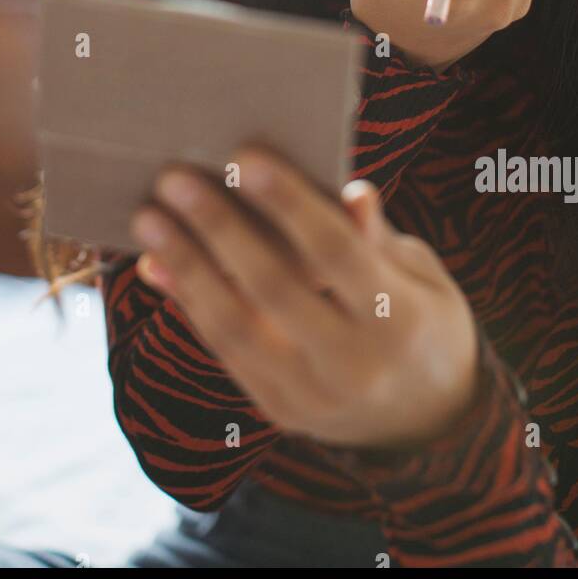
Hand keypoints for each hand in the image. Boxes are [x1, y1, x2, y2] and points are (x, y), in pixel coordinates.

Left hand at [129, 145, 480, 453]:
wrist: (428, 421)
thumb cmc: (422, 319)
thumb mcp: (421, 274)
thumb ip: (376, 238)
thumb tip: (350, 189)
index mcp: (400, 320)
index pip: (336, 252)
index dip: (288, 203)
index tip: (242, 157)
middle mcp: (355, 366)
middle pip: (274, 287)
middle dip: (219, 228)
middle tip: (175, 178)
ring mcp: (313, 397)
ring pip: (236, 327)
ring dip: (186, 266)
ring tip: (149, 217)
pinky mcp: (280, 411)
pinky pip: (226, 351)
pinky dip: (190, 303)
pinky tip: (160, 262)